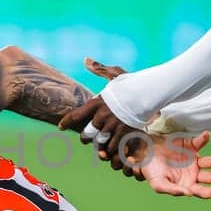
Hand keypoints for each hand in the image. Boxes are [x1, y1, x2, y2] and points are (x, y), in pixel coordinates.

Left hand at [58, 58, 144, 172]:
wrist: (148, 92)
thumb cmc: (131, 83)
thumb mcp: (113, 74)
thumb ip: (98, 69)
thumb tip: (85, 60)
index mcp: (97, 103)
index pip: (76, 115)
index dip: (66, 122)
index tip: (61, 127)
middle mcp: (102, 116)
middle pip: (87, 133)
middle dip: (85, 137)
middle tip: (85, 138)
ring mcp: (113, 126)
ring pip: (100, 142)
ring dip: (99, 145)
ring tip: (100, 145)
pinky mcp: (125, 133)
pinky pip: (114, 146)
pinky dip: (112, 150)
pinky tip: (112, 149)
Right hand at [141, 130, 210, 199]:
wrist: (144, 154)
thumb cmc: (151, 172)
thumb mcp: (159, 184)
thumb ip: (172, 190)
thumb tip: (188, 193)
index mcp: (187, 184)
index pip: (202, 191)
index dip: (210, 193)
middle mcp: (193, 173)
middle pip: (208, 177)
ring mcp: (193, 159)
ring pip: (208, 162)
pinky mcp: (191, 146)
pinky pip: (200, 142)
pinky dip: (204, 138)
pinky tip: (207, 135)